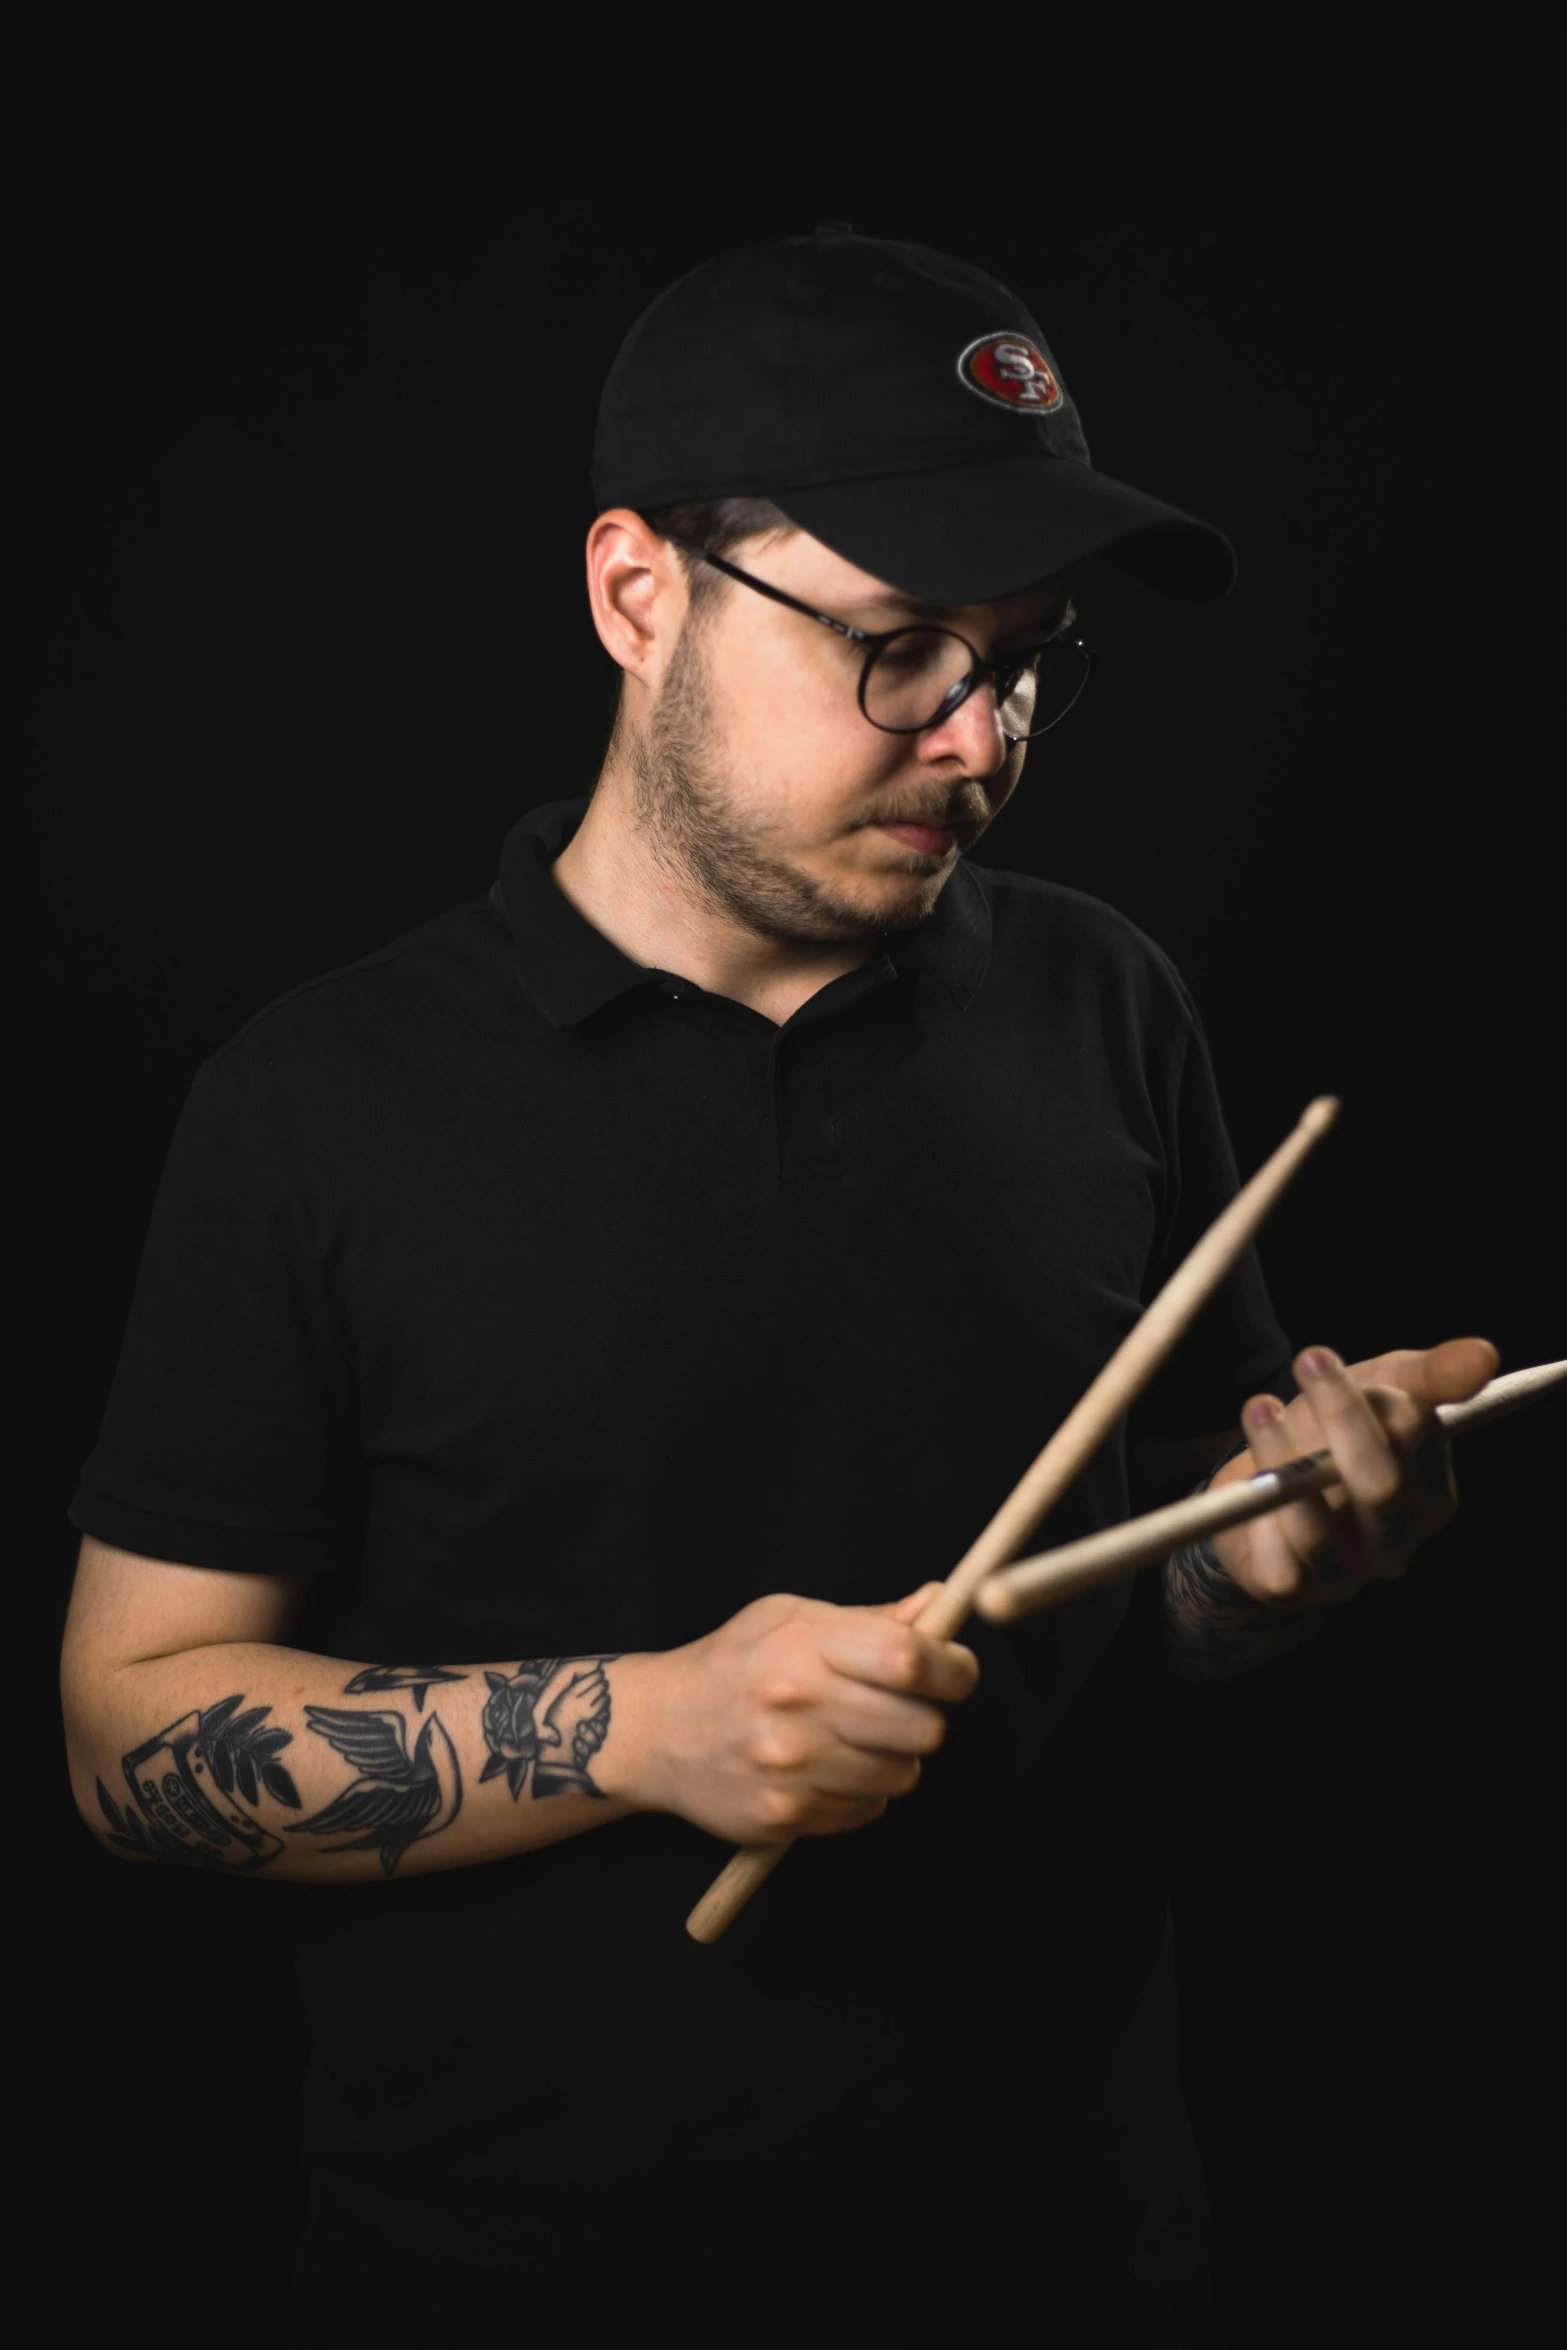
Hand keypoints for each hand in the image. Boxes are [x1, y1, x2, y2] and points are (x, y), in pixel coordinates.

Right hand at [622, 1584, 979, 1844]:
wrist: (655, 1730)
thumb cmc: (731, 1665)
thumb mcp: (789, 1619)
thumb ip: (868, 1620)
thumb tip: (938, 1604)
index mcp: (804, 1646)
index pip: (909, 1659)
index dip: (953, 1668)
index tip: (957, 1671)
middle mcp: (798, 1706)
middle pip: (922, 1727)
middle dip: (925, 1718)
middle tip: (899, 1709)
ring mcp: (792, 1768)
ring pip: (902, 1775)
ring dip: (892, 1758)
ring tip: (851, 1740)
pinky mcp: (785, 1815)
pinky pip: (867, 1811)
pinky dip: (860, 1794)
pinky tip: (824, 1770)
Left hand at [1208, 1335, 1498, 1606]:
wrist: (1263, 1491)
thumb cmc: (1333, 1435)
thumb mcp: (1380, 1391)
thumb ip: (1430, 1376)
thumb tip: (1485, 1355)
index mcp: (1432, 1497)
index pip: (1420, 1446)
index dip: (1376, 1399)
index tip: (1319, 1355)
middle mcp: (1397, 1542)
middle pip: (1379, 1486)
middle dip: (1339, 1417)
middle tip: (1303, 1361)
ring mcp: (1346, 1573)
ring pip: (1318, 1526)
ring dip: (1282, 1457)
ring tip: (1259, 1406)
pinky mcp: (1292, 1589)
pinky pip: (1278, 1558)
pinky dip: (1257, 1509)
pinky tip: (1242, 1473)